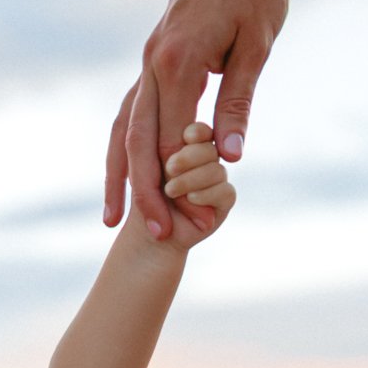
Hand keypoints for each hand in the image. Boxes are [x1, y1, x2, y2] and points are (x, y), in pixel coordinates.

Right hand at [104, 0, 287, 240]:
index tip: (199, 222)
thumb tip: (230, 155)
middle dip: (145, 193)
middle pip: (139, 142)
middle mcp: (153, 64)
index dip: (183, 185)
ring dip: (119, 175)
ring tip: (113, 218)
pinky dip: (124, 146)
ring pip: (123, 129)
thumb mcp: (259, 40)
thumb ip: (240, 98)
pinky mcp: (153, 58)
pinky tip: (125, 172)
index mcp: (179, 61)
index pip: (173, 140)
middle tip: (157, 236)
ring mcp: (148, 61)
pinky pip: (129, 111)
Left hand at [156, 122, 236, 249]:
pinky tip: (191, 199)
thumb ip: (161, 149)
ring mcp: (216, 178)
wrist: (147, 237)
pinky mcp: (225, 199)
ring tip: (170, 191)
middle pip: (207, 146)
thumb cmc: (142, 201)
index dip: (196, 132)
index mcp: (186, 144)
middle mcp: (204, 158)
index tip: (186, 138)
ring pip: (216, 167)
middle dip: (187, 158)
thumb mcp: (144, 169)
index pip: (197, 131)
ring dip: (190, 180)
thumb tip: (188, 133)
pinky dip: (205, 196)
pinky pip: (224, 190)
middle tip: (170, 170)